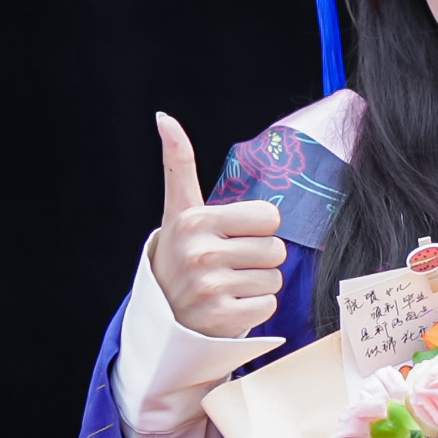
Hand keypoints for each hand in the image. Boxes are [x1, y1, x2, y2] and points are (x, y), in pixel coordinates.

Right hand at [148, 113, 285, 338]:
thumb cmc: (180, 254)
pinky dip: (255, 309)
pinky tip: (230, 307)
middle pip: (276, 249)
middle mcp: (201, 253)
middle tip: (231, 265)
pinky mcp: (221, 319)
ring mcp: (210, 289)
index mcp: (196, 221)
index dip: (258, 228)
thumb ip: (178, 163)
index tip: (233, 236)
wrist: (161, 313)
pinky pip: (267, 306)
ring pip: (274, 279)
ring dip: (258, 285)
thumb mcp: (179, 209)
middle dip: (260, 258)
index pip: (270, 217)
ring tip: (229, 286)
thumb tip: (164, 117)